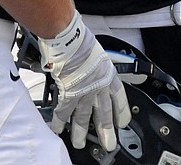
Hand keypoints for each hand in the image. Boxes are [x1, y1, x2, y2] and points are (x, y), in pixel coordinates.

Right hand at [38, 11, 130, 149]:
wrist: (68, 38)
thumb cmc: (79, 38)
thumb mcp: (94, 49)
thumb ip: (93, 62)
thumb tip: (88, 63)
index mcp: (107, 73)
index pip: (119, 97)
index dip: (121, 111)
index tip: (122, 122)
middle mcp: (98, 85)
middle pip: (104, 113)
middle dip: (106, 131)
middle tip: (109, 143)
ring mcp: (84, 92)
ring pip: (84, 117)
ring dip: (81, 131)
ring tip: (80, 142)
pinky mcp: (69, 93)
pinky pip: (64, 111)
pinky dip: (60, 121)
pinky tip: (58, 128)